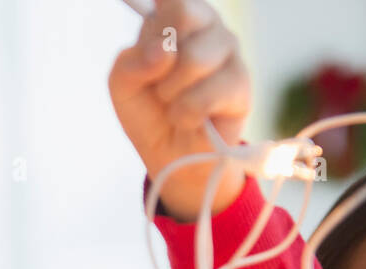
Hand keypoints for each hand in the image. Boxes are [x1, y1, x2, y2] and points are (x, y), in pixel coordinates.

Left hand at [108, 0, 249, 222]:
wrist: (168, 155)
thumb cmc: (149, 111)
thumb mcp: (123, 83)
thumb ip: (132, 61)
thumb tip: (164, 51)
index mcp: (181, 16)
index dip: (156, 27)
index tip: (151, 56)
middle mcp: (210, 26)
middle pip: (183, 16)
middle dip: (160, 62)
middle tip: (161, 85)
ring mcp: (231, 54)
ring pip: (194, 58)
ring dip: (171, 93)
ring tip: (175, 106)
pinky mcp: (242, 87)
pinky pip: (206, 95)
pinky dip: (187, 115)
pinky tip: (190, 120)